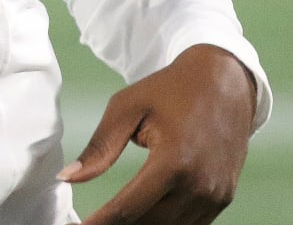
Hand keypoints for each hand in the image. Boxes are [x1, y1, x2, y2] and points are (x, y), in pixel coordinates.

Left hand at [61, 44, 255, 224]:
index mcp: (173, 162)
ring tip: (113, 220)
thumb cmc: (172, 89)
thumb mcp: (127, 107)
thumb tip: (67, 177)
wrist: (225, 82)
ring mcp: (214, 195)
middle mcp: (198, 185)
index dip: (100, 223)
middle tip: (92, 224)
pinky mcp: (223, 198)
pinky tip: (142, 218)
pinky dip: (164, 223)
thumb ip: (99, 147)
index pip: (128, 208)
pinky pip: (189, 224)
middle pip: (148, 223)